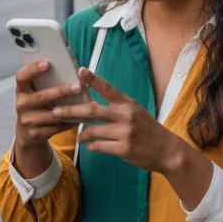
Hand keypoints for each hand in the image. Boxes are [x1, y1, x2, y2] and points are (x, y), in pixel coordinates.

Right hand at [14, 60, 80, 152]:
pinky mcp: (37, 134)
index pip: (21, 77)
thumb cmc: (36, 106)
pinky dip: (71, 122)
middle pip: (42, 97)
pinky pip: (57, 128)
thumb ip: (44, 83)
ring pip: (52, 115)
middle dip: (61, 91)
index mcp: (21, 90)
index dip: (32, 70)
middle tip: (78, 86)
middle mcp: (22, 105)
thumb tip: (72, 71)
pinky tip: (82, 118)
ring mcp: (28, 121)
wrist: (27, 134)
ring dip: (70, 109)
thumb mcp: (34, 94)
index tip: (47, 63)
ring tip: (86, 104)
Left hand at [52, 67, 178, 172]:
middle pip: (92, 110)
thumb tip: (90, 104)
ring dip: (81, 134)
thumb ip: (116, 107)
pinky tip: (90, 146)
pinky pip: (99, 146)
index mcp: (128, 103)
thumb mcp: (135, 112)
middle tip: (55, 111)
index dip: (93, 79)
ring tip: (78, 137)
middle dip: (71, 111)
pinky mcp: (123, 149)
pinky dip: (91, 146)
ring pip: (92, 131)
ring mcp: (125, 133)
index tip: (80, 71)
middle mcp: (126, 115)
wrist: (167, 150)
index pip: (108, 88)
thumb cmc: (148, 129)